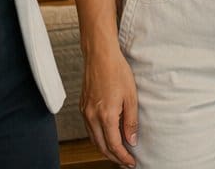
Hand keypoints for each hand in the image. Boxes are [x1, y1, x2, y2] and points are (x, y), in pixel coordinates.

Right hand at [81, 49, 138, 166]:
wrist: (100, 56)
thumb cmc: (117, 72)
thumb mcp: (131, 96)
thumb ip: (131, 121)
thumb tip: (132, 140)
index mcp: (106, 116)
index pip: (114, 145)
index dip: (123, 157)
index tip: (131, 162)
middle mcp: (92, 117)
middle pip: (101, 146)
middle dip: (114, 157)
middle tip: (125, 161)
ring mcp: (85, 112)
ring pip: (93, 139)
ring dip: (105, 149)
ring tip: (118, 152)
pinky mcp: (82, 107)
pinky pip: (89, 129)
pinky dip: (98, 138)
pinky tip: (106, 136)